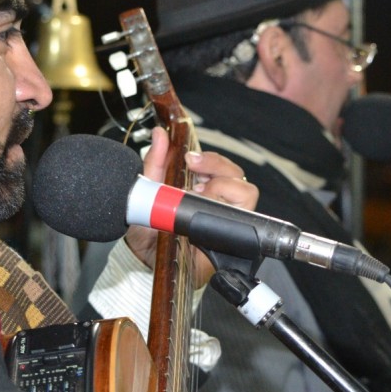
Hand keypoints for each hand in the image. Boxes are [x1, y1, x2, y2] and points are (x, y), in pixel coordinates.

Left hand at [124, 127, 257, 286]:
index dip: (212, 160)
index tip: (191, 159)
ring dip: (222, 189)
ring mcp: (225, 219)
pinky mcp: (229, 240)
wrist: (144, 258)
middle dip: (217, 170)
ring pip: (246, 194)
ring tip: (199, 197)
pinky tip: (202, 217)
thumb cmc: (149, 227)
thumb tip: (160, 134)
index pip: (224, 166)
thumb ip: (155, 161)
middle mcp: (219, 202)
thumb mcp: (148, 190)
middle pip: (239, 176)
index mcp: (203, 187)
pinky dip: (224, 214)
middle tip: (194, 176)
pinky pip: (242, 223)